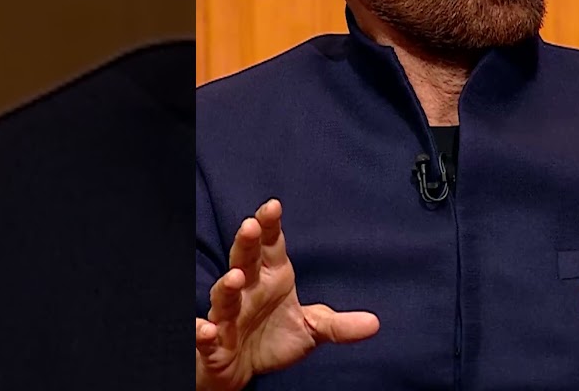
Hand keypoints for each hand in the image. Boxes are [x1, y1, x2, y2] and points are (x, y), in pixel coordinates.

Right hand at [195, 199, 379, 390]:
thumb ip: (339, 325)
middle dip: (246, 243)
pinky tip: (207, 330)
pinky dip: (203, 332)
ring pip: (224, 296)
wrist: (244, 371)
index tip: (273, 206)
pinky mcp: (213, 342)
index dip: (269, 226)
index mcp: (271, 278)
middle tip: (250, 225)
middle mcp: (247, 291)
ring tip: (235, 277)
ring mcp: (227, 315)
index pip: (269, 246)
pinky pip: (204, 335)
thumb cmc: (273, 339)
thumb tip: (375, 323)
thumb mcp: (312, 330)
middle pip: (244, 260)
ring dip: (227, 286)